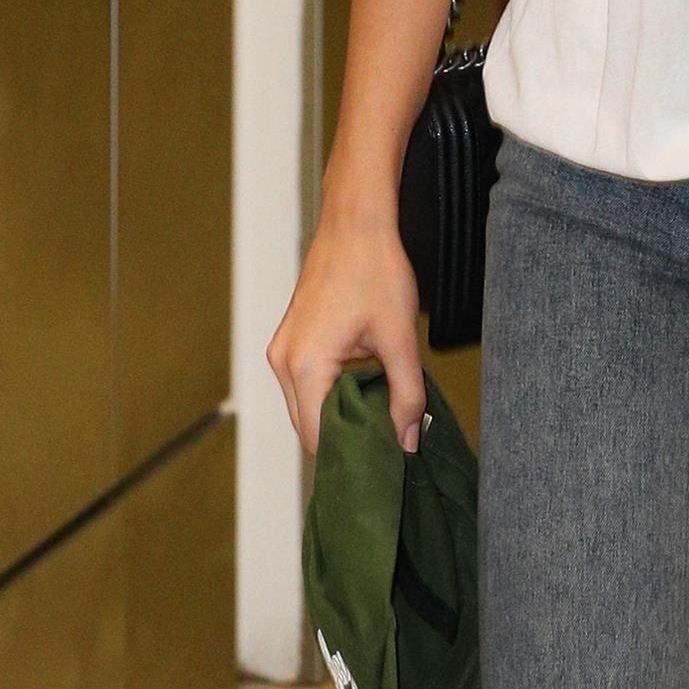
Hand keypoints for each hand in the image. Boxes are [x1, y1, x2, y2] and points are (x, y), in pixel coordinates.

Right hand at [267, 204, 425, 456]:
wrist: (356, 224)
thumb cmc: (375, 271)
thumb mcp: (400, 339)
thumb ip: (406, 396)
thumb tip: (406, 442)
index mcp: (305, 365)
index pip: (317, 438)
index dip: (350, 455)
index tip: (383, 465)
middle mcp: (283, 362)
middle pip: (308, 427)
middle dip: (346, 439)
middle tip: (389, 447)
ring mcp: (283, 350)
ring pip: (307, 407)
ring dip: (339, 416)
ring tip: (381, 420)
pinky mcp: (290, 340)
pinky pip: (306, 384)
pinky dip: (331, 395)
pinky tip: (365, 393)